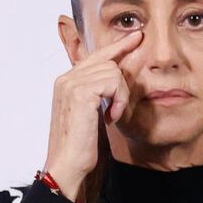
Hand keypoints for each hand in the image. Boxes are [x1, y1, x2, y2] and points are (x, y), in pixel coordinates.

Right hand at [42, 30, 142, 200]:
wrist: (68, 164)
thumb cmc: (81, 145)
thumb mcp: (92, 113)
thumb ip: (99, 93)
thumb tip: (118, 77)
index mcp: (66, 82)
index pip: (96, 56)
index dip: (118, 46)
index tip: (137, 38)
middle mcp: (66, 78)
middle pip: (107, 62)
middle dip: (121, 83)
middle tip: (118, 107)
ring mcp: (71, 84)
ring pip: (113, 71)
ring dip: (120, 95)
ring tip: (111, 116)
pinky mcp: (80, 92)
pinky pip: (112, 81)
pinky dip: (118, 99)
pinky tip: (111, 118)